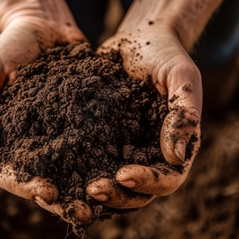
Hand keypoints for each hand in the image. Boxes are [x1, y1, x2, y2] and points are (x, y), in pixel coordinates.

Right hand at [0, 16, 91, 224]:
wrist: (43, 25)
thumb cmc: (8, 48)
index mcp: (7, 140)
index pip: (12, 174)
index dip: (27, 186)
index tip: (46, 191)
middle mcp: (36, 144)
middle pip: (46, 179)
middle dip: (63, 198)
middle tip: (82, 209)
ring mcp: (62, 134)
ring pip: (74, 169)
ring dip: (87, 187)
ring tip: (105, 197)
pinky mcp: (86, 121)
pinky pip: (96, 143)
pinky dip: (107, 159)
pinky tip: (122, 168)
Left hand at [84, 0, 230, 210]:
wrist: (137, 41)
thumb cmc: (165, 55)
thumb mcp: (182, 77)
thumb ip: (184, 114)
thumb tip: (177, 158)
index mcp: (174, 148)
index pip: (167, 179)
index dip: (148, 183)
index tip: (124, 175)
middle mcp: (149, 156)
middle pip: (138, 193)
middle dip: (116, 196)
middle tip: (92, 190)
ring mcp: (123, 151)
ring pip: (112, 186)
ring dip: (96, 193)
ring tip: (71, 189)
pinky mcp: (99, 142)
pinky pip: (89, 163)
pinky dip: (75, 174)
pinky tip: (54, 172)